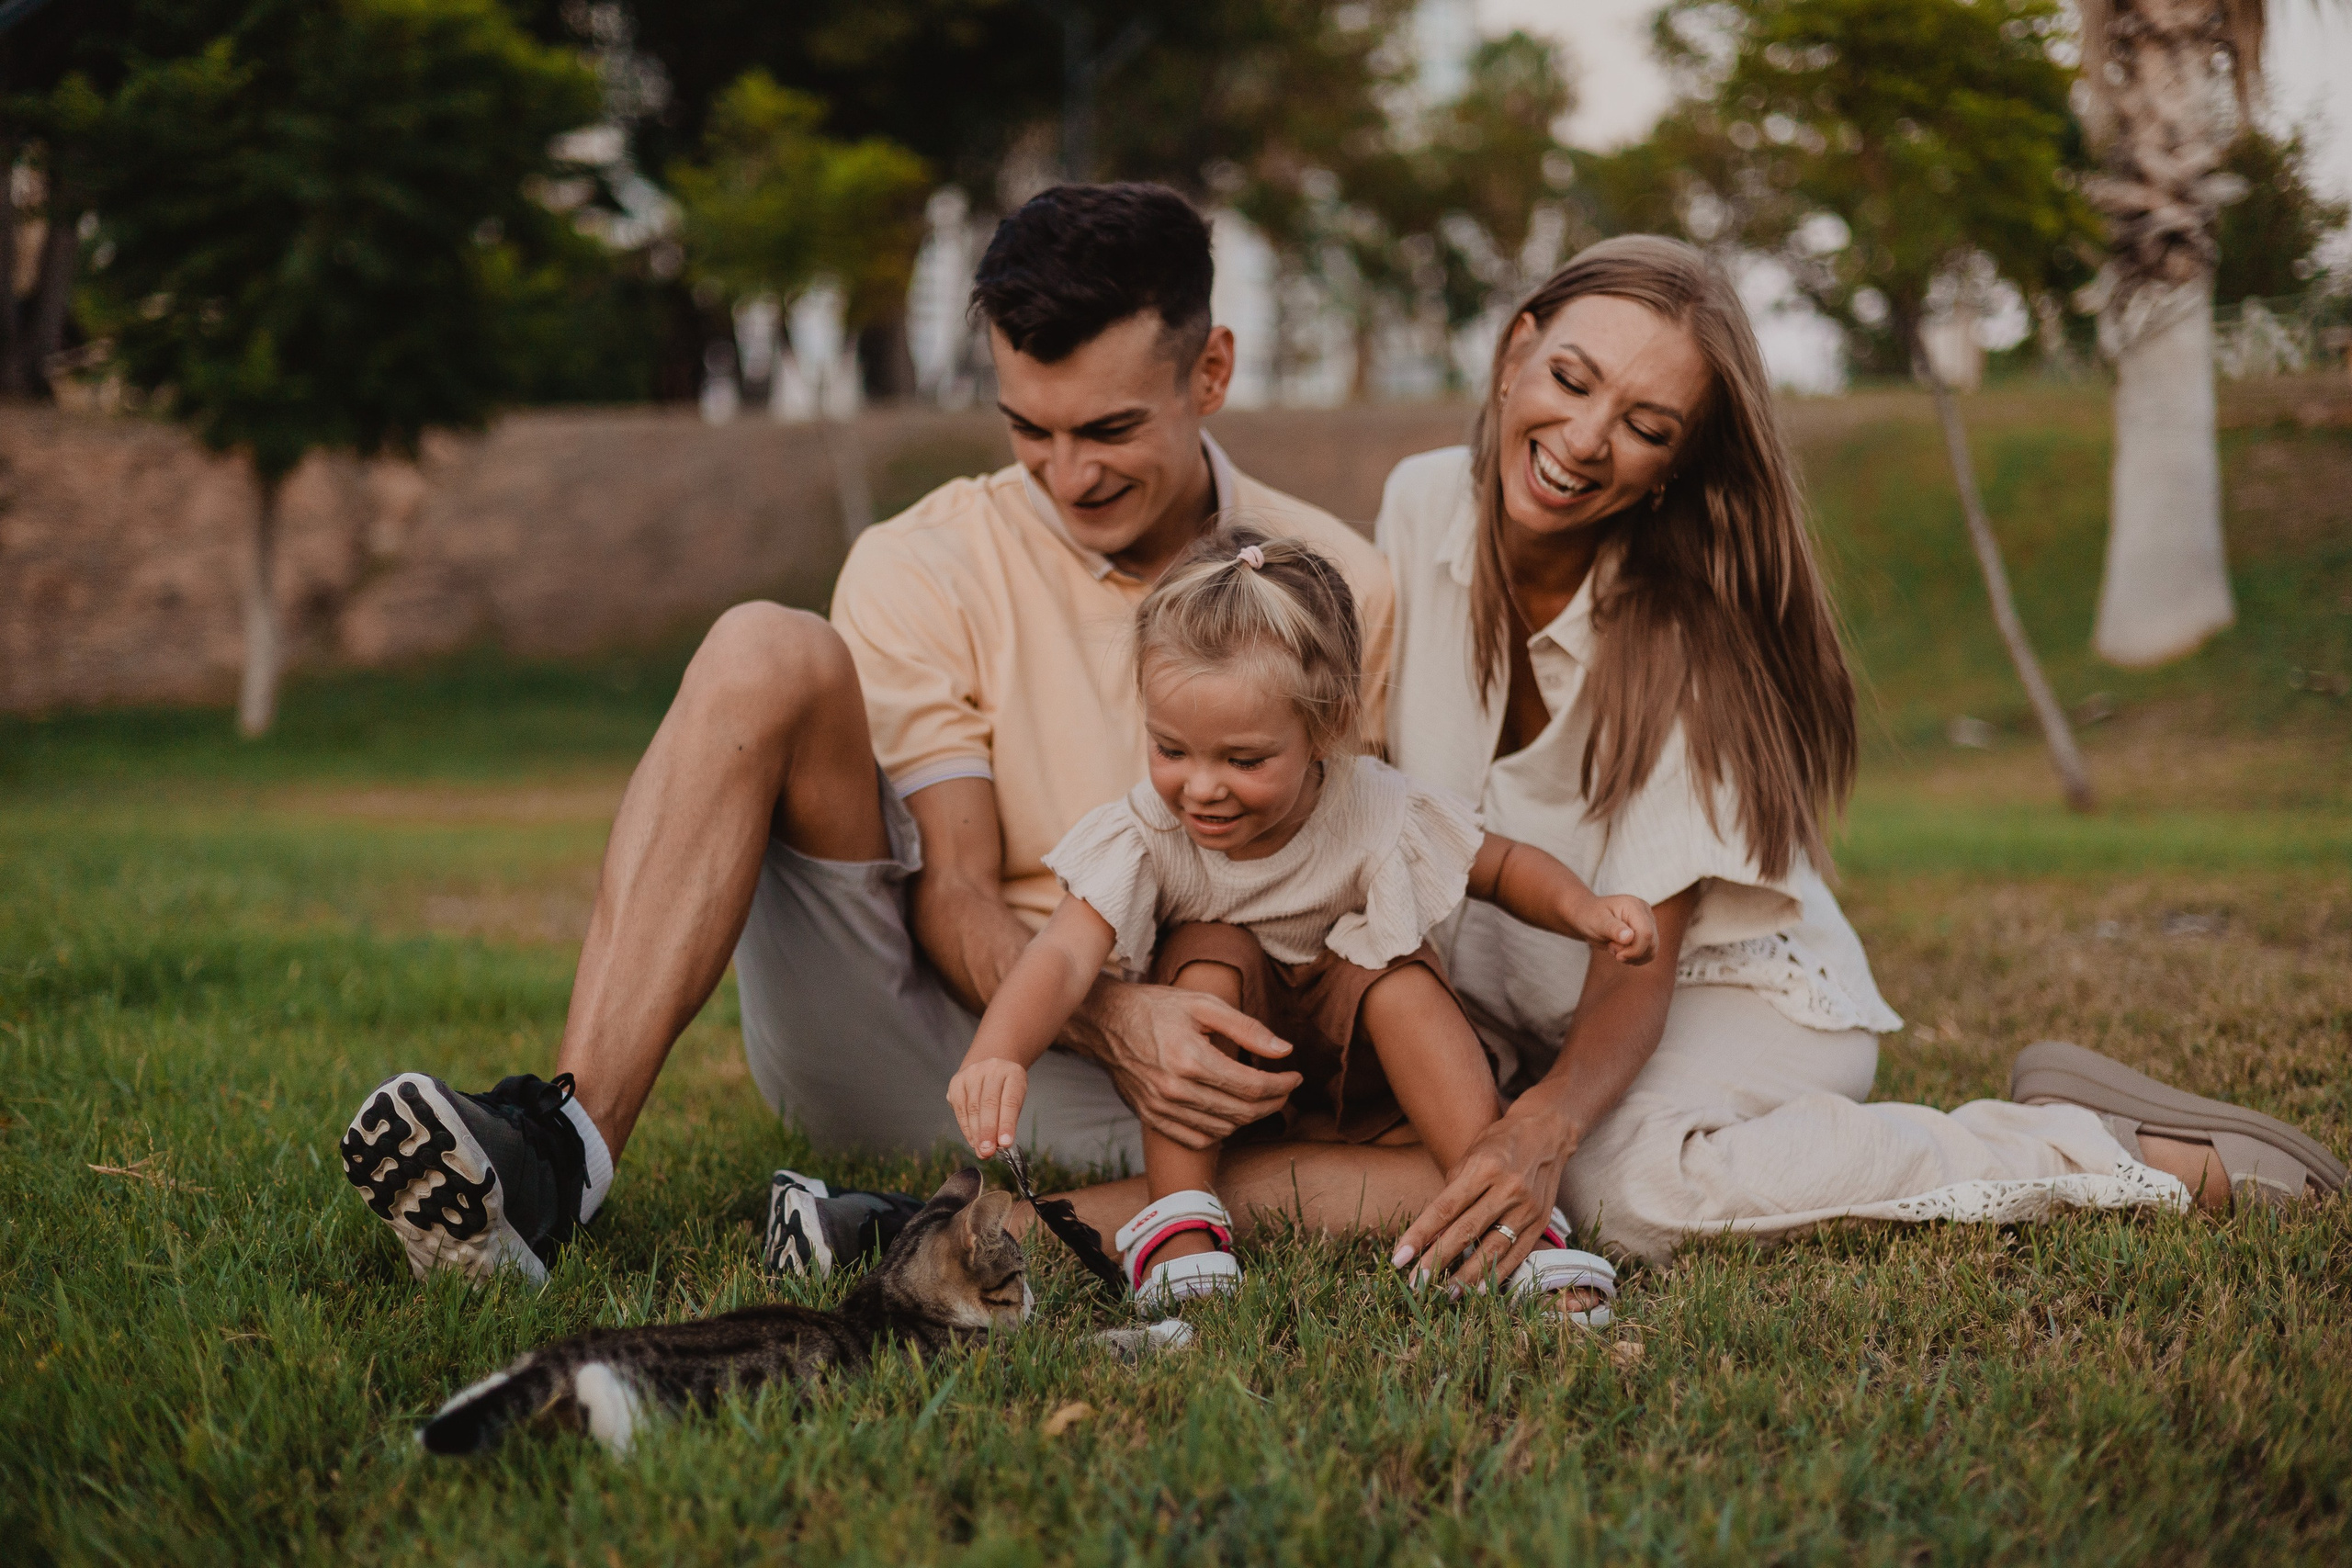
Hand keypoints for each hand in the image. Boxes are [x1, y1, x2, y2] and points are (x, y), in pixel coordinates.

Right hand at [947, 1058, 1028, 1157]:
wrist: (991, 1067)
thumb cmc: (1006, 1088)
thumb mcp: (1016, 1098)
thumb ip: (1009, 1120)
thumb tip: (998, 1145)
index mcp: (1013, 1073)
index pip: (1010, 1101)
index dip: (1007, 1124)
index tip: (1005, 1144)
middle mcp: (992, 1069)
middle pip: (989, 1104)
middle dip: (988, 1131)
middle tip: (988, 1152)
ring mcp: (972, 1073)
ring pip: (972, 1107)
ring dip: (976, 1133)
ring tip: (981, 1150)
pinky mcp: (957, 1081)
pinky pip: (960, 1108)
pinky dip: (966, 1127)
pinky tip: (972, 1139)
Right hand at [1076, 981, 1301, 1149]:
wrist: (1106, 1022)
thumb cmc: (1157, 1008)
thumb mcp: (1204, 1004)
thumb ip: (1247, 1028)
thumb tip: (1285, 1051)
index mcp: (1191, 1058)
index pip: (1252, 1086)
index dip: (1281, 1085)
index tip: (1295, 1076)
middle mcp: (1176, 1089)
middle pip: (1241, 1112)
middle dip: (1273, 1102)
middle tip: (1285, 1089)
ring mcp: (1161, 1107)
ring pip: (1223, 1128)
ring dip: (1251, 1117)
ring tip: (1262, 1098)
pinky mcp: (1151, 1116)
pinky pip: (1197, 1138)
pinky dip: (1222, 1131)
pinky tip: (1230, 1112)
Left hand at [1391, 1101, 1571, 1295]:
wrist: (1547, 1132)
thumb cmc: (1497, 1144)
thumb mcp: (1470, 1156)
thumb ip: (1451, 1194)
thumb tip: (1428, 1236)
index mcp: (1483, 1167)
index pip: (1444, 1208)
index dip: (1419, 1235)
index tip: (1398, 1258)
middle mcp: (1506, 1188)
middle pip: (1466, 1231)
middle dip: (1438, 1260)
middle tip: (1416, 1284)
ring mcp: (1527, 1206)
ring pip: (1492, 1248)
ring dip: (1467, 1275)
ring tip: (1446, 1295)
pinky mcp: (1541, 1221)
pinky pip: (1516, 1253)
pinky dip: (1497, 1273)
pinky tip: (1479, 1289)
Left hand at [1570, 893, 1657, 966]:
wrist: (1587, 917)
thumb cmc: (1590, 917)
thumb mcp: (1598, 922)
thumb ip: (1613, 929)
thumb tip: (1629, 937)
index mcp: (1634, 906)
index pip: (1646, 933)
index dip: (1635, 950)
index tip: (1618, 956)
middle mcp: (1645, 912)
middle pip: (1651, 942)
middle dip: (1632, 953)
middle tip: (1612, 948)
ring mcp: (1648, 922)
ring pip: (1652, 949)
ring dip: (1633, 957)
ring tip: (1615, 949)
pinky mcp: (1647, 933)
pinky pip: (1649, 952)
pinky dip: (1636, 958)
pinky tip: (1621, 952)